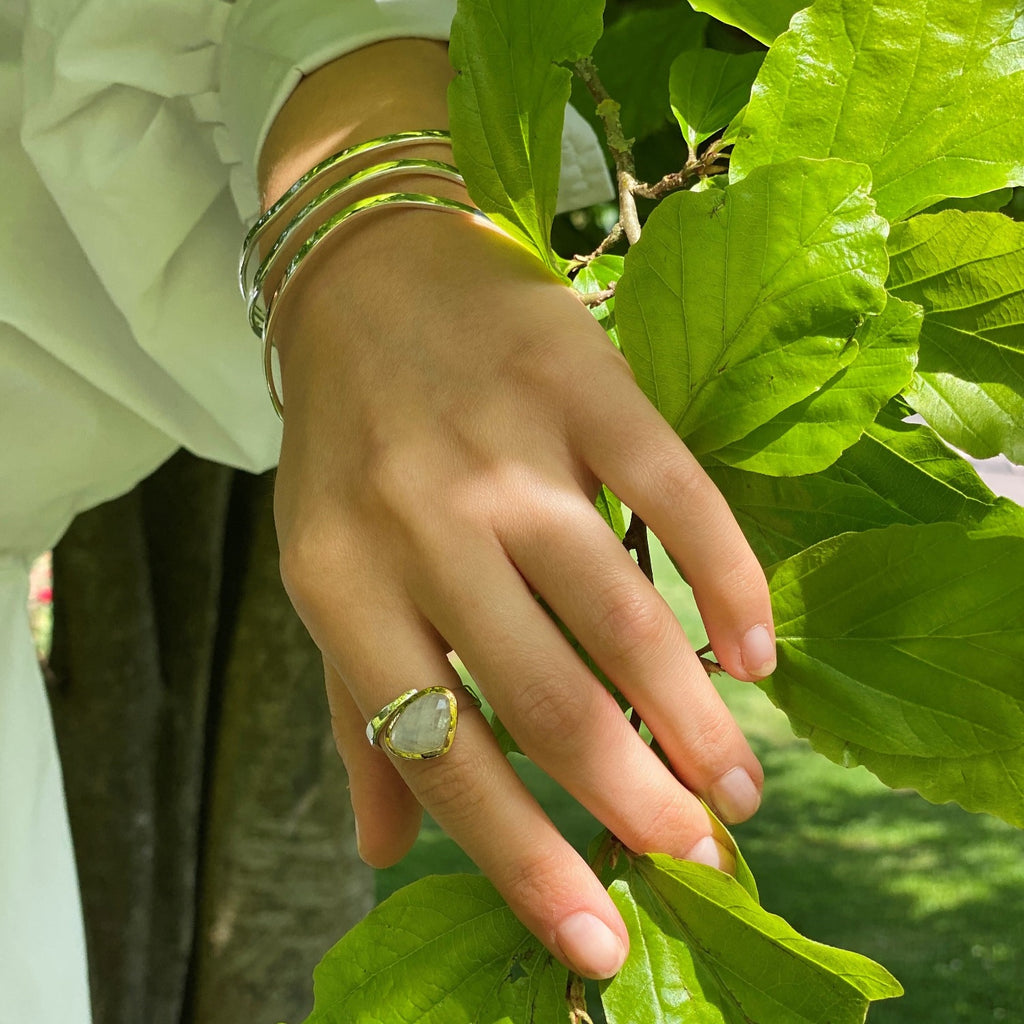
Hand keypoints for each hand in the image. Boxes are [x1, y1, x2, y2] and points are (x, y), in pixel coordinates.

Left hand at [270, 199, 775, 979]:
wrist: (368, 274)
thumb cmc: (347, 443)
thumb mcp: (324, 571)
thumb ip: (354, 706)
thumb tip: (380, 847)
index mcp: (339, 586)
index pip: (437, 753)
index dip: (521, 860)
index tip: (597, 939)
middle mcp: (420, 524)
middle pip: (545, 698)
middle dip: (631, 799)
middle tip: (699, 857)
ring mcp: (507, 449)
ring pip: (617, 614)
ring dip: (691, 715)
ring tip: (738, 787)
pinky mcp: (580, 381)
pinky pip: (675, 495)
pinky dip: (727, 579)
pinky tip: (758, 651)